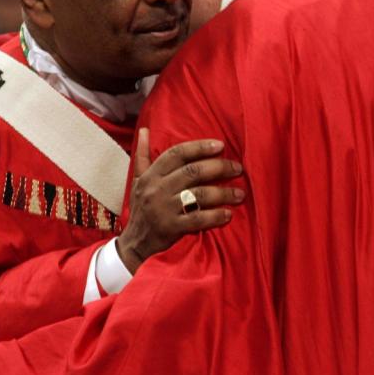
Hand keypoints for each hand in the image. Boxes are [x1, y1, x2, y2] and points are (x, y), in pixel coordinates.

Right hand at [116, 130, 245, 271]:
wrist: (133, 244)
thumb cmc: (141, 209)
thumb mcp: (137, 181)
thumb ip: (143, 155)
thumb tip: (144, 130)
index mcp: (151, 175)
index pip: (177, 154)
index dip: (200, 147)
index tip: (220, 145)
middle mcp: (156, 189)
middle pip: (192, 172)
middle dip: (219, 167)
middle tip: (237, 168)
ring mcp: (163, 209)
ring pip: (199, 194)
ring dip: (223, 193)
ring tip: (240, 194)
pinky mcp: (171, 228)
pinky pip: (198, 219)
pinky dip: (215, 216)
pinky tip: (228, 214)